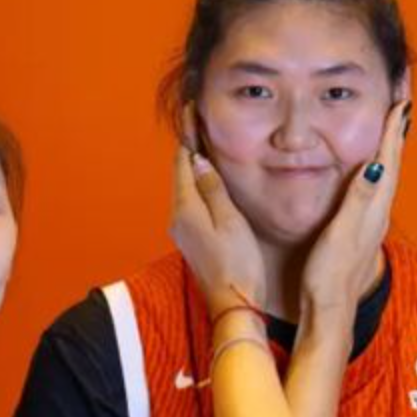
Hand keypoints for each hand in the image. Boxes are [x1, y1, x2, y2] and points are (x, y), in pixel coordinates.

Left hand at [169, 106, 265, 315]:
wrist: (234, 306)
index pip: (183, 161)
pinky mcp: (193, 241)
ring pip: (187, 188)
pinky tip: (211, 181)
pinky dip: (200, 186)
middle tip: (199, 119)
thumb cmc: (238, 266)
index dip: (189, 134)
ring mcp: (184, 232)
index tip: (192, 110)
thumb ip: (213, 189)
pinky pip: (193, 203)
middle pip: (182, 173)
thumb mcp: (230, 221)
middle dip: (190, 146)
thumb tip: (199, 160)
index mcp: (187, 209)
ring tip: (206, 142)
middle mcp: (179, 218)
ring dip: (195, 166)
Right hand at [300, 100, 410, 321]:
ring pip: (386, 173)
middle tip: (403, 100)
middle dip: (397, 130)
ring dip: (390, 146)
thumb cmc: (331, 275)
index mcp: (373, 208)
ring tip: (393, 124)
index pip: (388, 159)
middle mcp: (378, 211)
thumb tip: (377, 165)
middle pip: (393, 161)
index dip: (394, 129)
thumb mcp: (342, 234)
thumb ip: (358, 199)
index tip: (402, 99)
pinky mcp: (361, 228)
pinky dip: (378, 166)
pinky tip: (372, 167)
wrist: (329, 310)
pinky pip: (375, 186)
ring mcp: (371, 220)